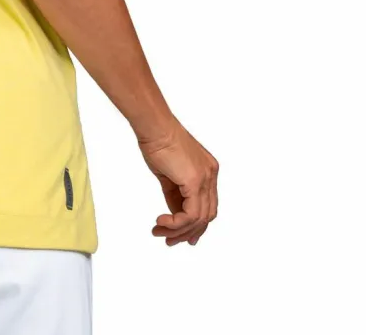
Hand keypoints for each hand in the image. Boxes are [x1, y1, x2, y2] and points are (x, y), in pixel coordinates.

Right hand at [138, 121, 218, 245]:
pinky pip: (190, 214)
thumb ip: (175, 193)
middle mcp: (211, 175)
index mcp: (208, 171)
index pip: (207, 205)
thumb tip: (175, 213)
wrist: (154, 126)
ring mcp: (206, 178)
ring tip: (160, 232)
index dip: (195, 224)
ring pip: (199, 218)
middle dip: (187, 232)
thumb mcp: (168, 173)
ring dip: (178, 230)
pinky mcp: (196, 181)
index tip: (180, 234)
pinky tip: (162, 221)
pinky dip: (176, 223)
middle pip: (206, 215)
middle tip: (169, 240)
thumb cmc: (157, 141)